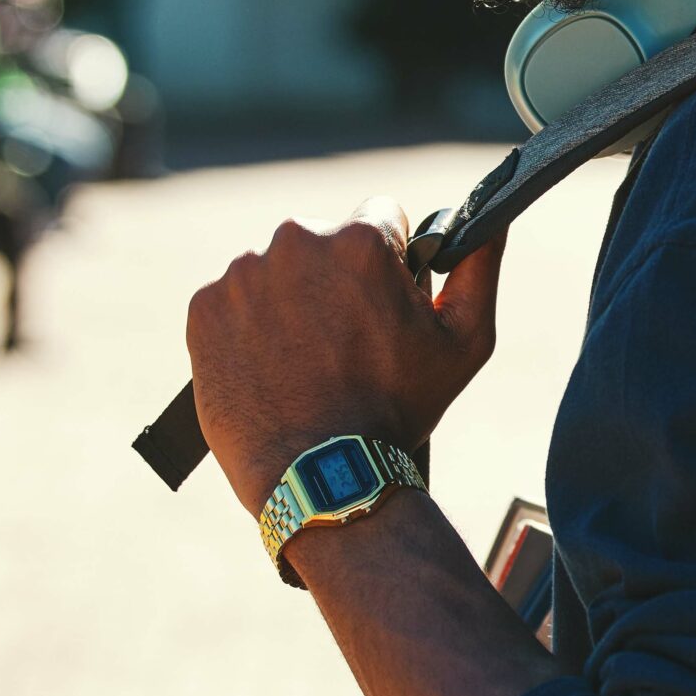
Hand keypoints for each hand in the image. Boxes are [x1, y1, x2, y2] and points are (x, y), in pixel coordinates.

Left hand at [185, 196, 505, 511]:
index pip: (380, 218)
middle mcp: (295, 241)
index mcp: (358, 239)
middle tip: (346, 344)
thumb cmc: (398, 409)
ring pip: (275, 273)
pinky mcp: (204, 310)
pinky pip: (231, 305)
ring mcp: (242, 275)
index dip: (389, 263)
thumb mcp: (464, 341)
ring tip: (306, 363)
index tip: (382, 305)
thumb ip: (479, 266)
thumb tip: (491, 220)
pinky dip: (248, 330)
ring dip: (291, 304)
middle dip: (336, 282)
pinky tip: (271, 369)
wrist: (321, 476)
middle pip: (323, 244)